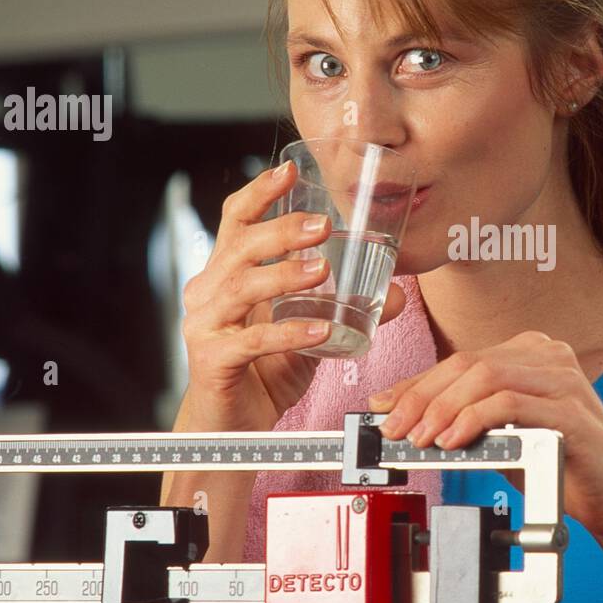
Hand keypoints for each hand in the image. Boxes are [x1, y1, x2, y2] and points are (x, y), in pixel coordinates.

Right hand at [179, 159, 405, 430]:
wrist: (232, 431)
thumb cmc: (262, 373)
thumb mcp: (309, 331)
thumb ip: (343, 309)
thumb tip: (397, 292)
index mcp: (225, 275)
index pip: (234, 222)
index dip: (258, 193)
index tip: (288, 170)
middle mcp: (208, 293)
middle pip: (239, 247)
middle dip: (282, 230)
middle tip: (323, 225)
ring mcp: (205, 326)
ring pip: (242, 287)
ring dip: (286, 274)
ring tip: (323, 270)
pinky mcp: (213, 361)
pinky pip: (252, 340)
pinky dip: (289, 332)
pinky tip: (322, 329)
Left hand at [367, 330, 602, 546]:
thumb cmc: (563, 466)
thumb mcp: (502, 437)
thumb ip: (464, 420)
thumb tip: (408, 417)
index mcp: (533, 352)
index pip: (461, 359)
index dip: (417, 383)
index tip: (385, 406)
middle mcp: (549, 355)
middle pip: (467, 363)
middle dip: (421, 396)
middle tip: (394, 427)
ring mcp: (563, 378)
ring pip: (484, 376)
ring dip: (442, 408)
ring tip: (420, 438)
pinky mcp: (571, 410)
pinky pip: (510, 403)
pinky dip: (473, 420)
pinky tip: (453, 441)